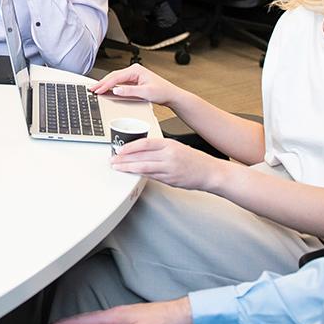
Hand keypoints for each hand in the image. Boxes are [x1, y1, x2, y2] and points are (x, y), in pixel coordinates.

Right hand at [90, 63, 181, 107]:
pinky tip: (106, 90)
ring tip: (96, 90)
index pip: (116, 77)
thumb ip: (130, 91)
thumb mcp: (145, 92)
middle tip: (92, 89)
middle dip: (102, 83)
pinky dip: (111, 87)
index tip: (98, 90)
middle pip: (113, 76)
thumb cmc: (162, 91)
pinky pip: (119, 83)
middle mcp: (134, 70)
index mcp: (136, 70)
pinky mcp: (133, 81)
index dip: (105, 84)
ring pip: (115, 79)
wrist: (170, 95)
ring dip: (105, 84)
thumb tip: (116, 90)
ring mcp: (133, 76)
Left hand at [111, 137, 228, 191]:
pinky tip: (132, 174)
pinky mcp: (170, 180)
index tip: (119, 149)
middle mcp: (169, 155)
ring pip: (143, 168)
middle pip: (141, 156)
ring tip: (117, 168)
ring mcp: (169, 169)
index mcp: (170, 144)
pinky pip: (151, 177)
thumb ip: (160, 149)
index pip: (145, 144)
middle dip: (124, 159)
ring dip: (128, 168)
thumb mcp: (177, 146)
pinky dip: (140, 175)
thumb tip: (141, 151)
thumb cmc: (195, 159)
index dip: (130, 147)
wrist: (210, 172)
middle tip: (113, 160)